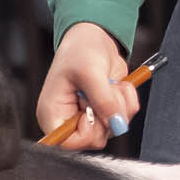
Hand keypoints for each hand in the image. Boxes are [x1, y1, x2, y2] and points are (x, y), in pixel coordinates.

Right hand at [36, 22, 140, 150]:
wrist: (95, 36)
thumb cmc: (80, 49)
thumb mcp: (90, 72)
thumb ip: (103, 100)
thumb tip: (117, 124)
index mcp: (52, 113)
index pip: (67, 143)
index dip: (86, 132)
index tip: (92, 110)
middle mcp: (69, 119)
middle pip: (94, 139)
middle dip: (107, 114)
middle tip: (105, 90)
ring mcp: (88, 117)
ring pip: (113, 129)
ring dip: (120, 105)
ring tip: (110, 83)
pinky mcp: (104, 112)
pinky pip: (123, 119)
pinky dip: (127, 101)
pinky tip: (117, 85)